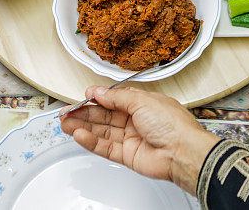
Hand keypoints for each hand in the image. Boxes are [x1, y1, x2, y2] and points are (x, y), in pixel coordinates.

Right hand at [61, 86, 219, 193]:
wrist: (182, 152)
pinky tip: (79, 135)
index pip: (114, 99)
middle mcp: (136, 120)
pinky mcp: (127, 155)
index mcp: (143, 104)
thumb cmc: (173, 124)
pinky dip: (90, 141)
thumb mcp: (142, 101)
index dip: (98, 98)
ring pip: (102, 131)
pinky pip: (104, 147)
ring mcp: (131, 138)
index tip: (84, 96)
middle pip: (104, 116)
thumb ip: (117, 97)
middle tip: (66, 112)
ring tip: (66, 123)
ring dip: (83, 127)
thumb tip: (99, 92)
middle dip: (84, 113)